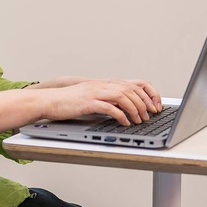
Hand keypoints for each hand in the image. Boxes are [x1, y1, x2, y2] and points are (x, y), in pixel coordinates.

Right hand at [37, 78, 161, 125]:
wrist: (50, 100)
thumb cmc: (70, 102)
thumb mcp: (93, 97)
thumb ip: (108, 99)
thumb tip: (126, 109)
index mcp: (106, 83)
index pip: (135, 83)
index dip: (149, 93)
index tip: (156, 105)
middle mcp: (102, 85)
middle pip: (131, 90)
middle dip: (144, 103)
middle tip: (150, 115)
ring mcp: (95, 92)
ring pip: (122, 96)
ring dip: (134, 109)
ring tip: (139, 120)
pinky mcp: (87, 102)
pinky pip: (108, 107)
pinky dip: (119, 115)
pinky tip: (124, 123)